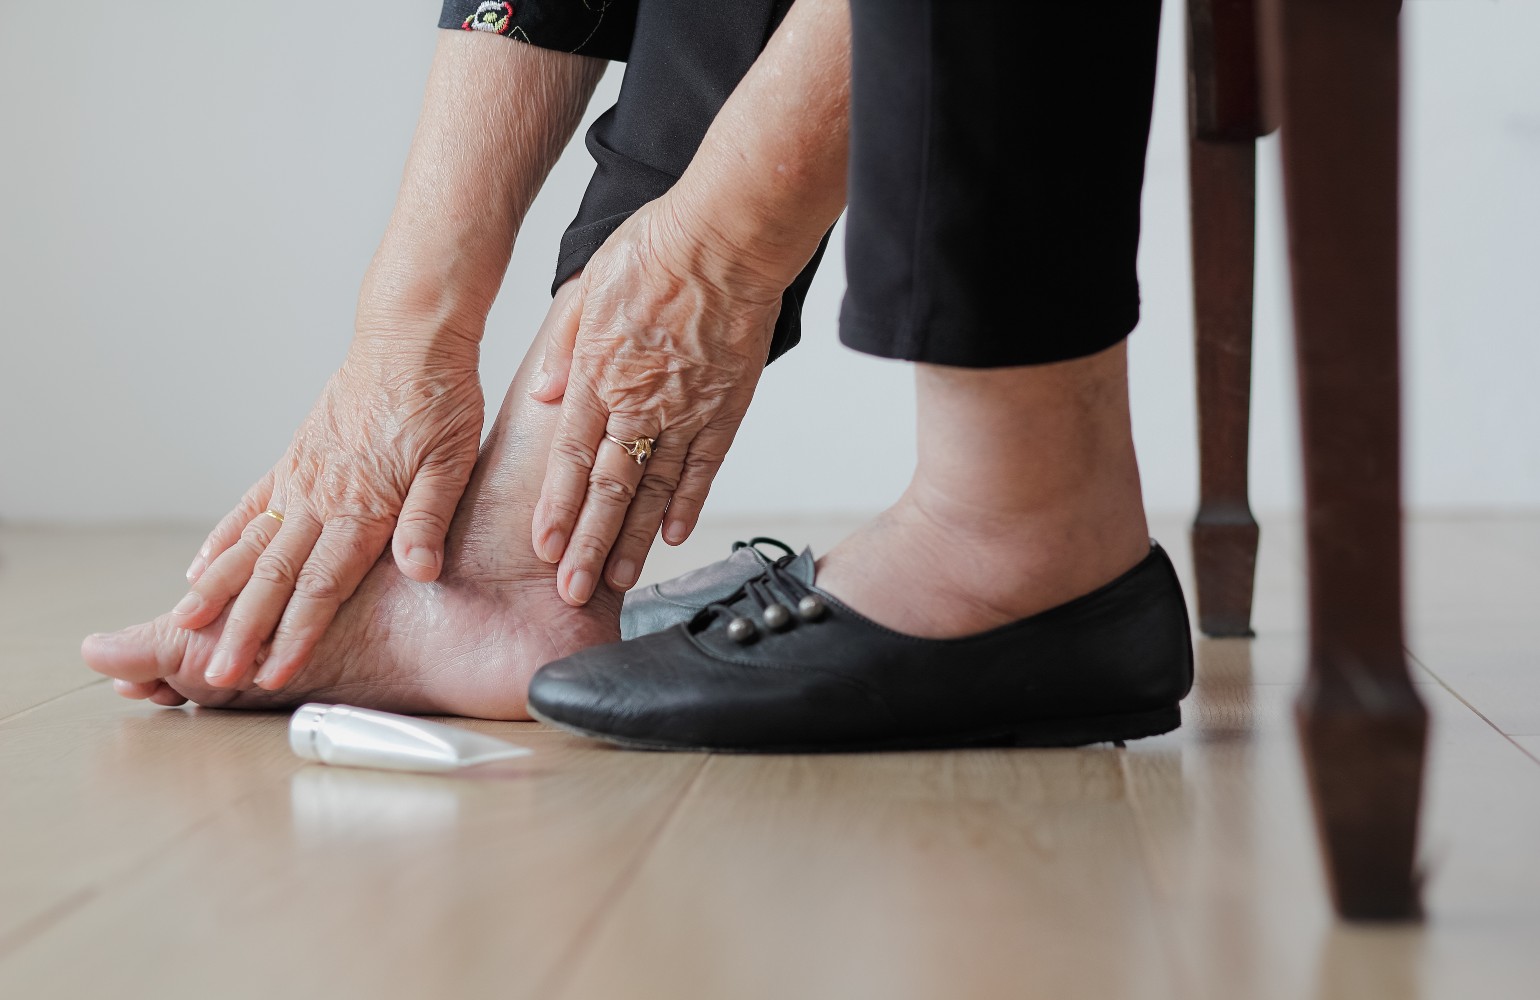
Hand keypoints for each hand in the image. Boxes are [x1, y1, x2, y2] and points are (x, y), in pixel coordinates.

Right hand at [173, 329, 483, 689]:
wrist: (409, 336)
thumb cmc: (439, 396)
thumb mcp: (453, 459)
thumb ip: (429, 518)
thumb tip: (419, 572)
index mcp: (363, 506)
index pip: (322, 586)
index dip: (297, 634)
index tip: (273, 674)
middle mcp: (321, 496)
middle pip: (275, 576)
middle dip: (246, 630)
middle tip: (218, 674)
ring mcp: (301, 477)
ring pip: (251, 545)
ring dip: (220, 592)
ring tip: (187, 631)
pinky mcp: (295, 458)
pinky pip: (250, 505)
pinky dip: (224, 539)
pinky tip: (199, 570)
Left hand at [528, 197, 784, 605]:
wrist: (728, 236)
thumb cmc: (658, 249)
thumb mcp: (588, 286)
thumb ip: (563, 346)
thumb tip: (542, 395)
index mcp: (598, 375)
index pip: (570, 457)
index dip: (555, 507)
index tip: (542, 547)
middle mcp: (640, 403)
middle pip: (609, 489)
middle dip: (586, 544)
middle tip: (570, 590)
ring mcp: (687, 412)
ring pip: (655, 491)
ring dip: (632, 540)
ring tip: (613, 579)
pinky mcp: (726, 410)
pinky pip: (704, 469)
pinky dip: (688, 506)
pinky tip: (672, 538)